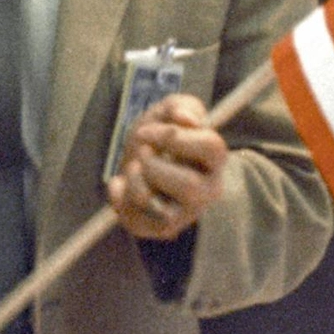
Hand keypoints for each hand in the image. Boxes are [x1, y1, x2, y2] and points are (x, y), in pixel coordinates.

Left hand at [105, 95, 227, 242]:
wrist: (139, 165)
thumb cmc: (158, 139)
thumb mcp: (166, 113)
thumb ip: (180, 105)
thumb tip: (187, 118)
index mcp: (214, 160)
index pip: (211, 148)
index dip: (173, 137)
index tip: (145, 132)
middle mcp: (206, 191)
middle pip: (189, 186)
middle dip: (153, 165)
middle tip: (142, 153)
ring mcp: (185, 214)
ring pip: (160, 205)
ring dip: (135, 178)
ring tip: (133, 168)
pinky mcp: (160, 228)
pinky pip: (135, 216)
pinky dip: (119, 192)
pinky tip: (122, 183)